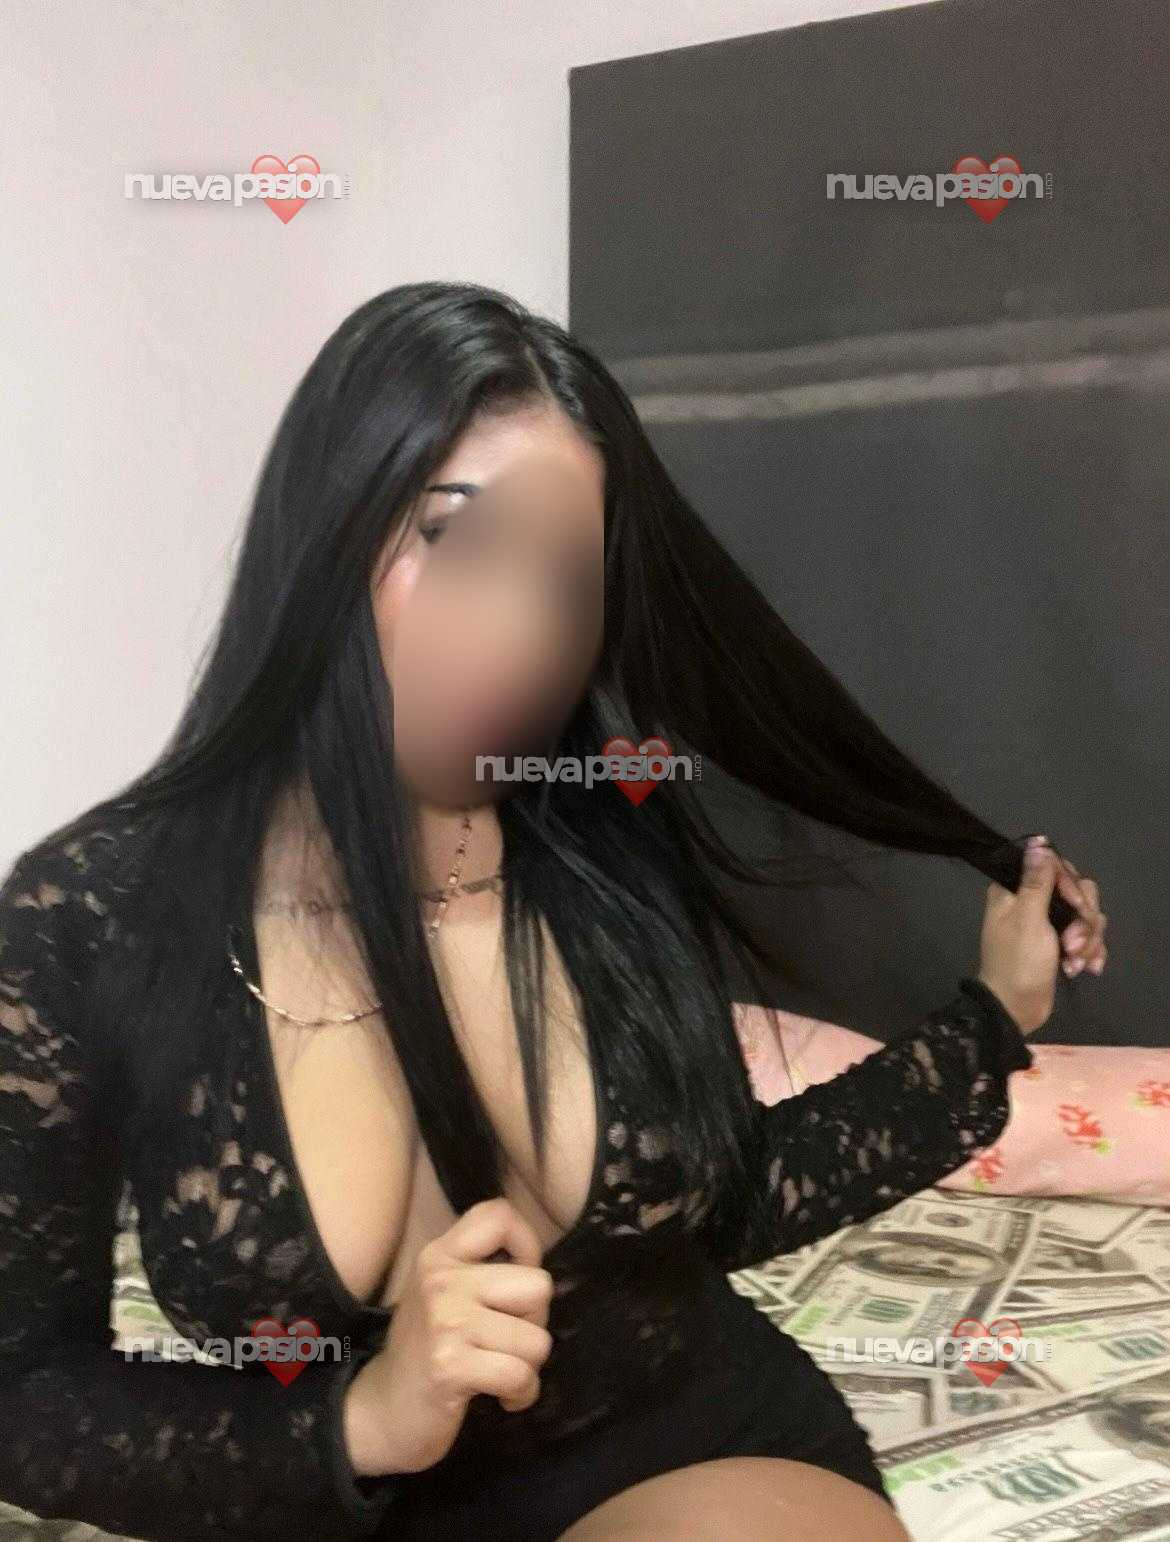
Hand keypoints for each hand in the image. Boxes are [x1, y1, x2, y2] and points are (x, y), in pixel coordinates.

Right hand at [342, 1197, 554, 1476]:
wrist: (382, 1411)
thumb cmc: (426, 1350)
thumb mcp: (444, 1293)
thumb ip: (482, 1269)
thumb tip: (537, 1268)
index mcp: (440, 1255)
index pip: (498, 1215)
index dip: (527, 1246)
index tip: (517, 1285)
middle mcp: (441, 1280)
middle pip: (538, 1285)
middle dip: (536, 1321)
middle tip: (507, 1341)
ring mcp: (445, 1321)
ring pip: (536, 1340)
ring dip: (529, 1366)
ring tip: (501, 1371)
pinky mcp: (450, 1366)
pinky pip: (520, 1375)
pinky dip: (522, 1394)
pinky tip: (502, 1397)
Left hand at [977, 835, 1107, 1034]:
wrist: (1015, 1008)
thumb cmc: (1017, 963)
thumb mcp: (1027, 919)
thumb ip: (1036, 881)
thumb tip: (1038, 842)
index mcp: (1015, 890)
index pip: (1057, 868)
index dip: (1072, 887)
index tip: (1075, 907)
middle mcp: (1032, 900)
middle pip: (1078, 892)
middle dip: (1082, 921)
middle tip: (1071, 944)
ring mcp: (1048, 922)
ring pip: (1086, 916)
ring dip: (1087, 941)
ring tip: (1073, 963)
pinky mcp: (1060, 942)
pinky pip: (1088, 937)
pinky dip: (1089, 953)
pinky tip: (1085, 969)